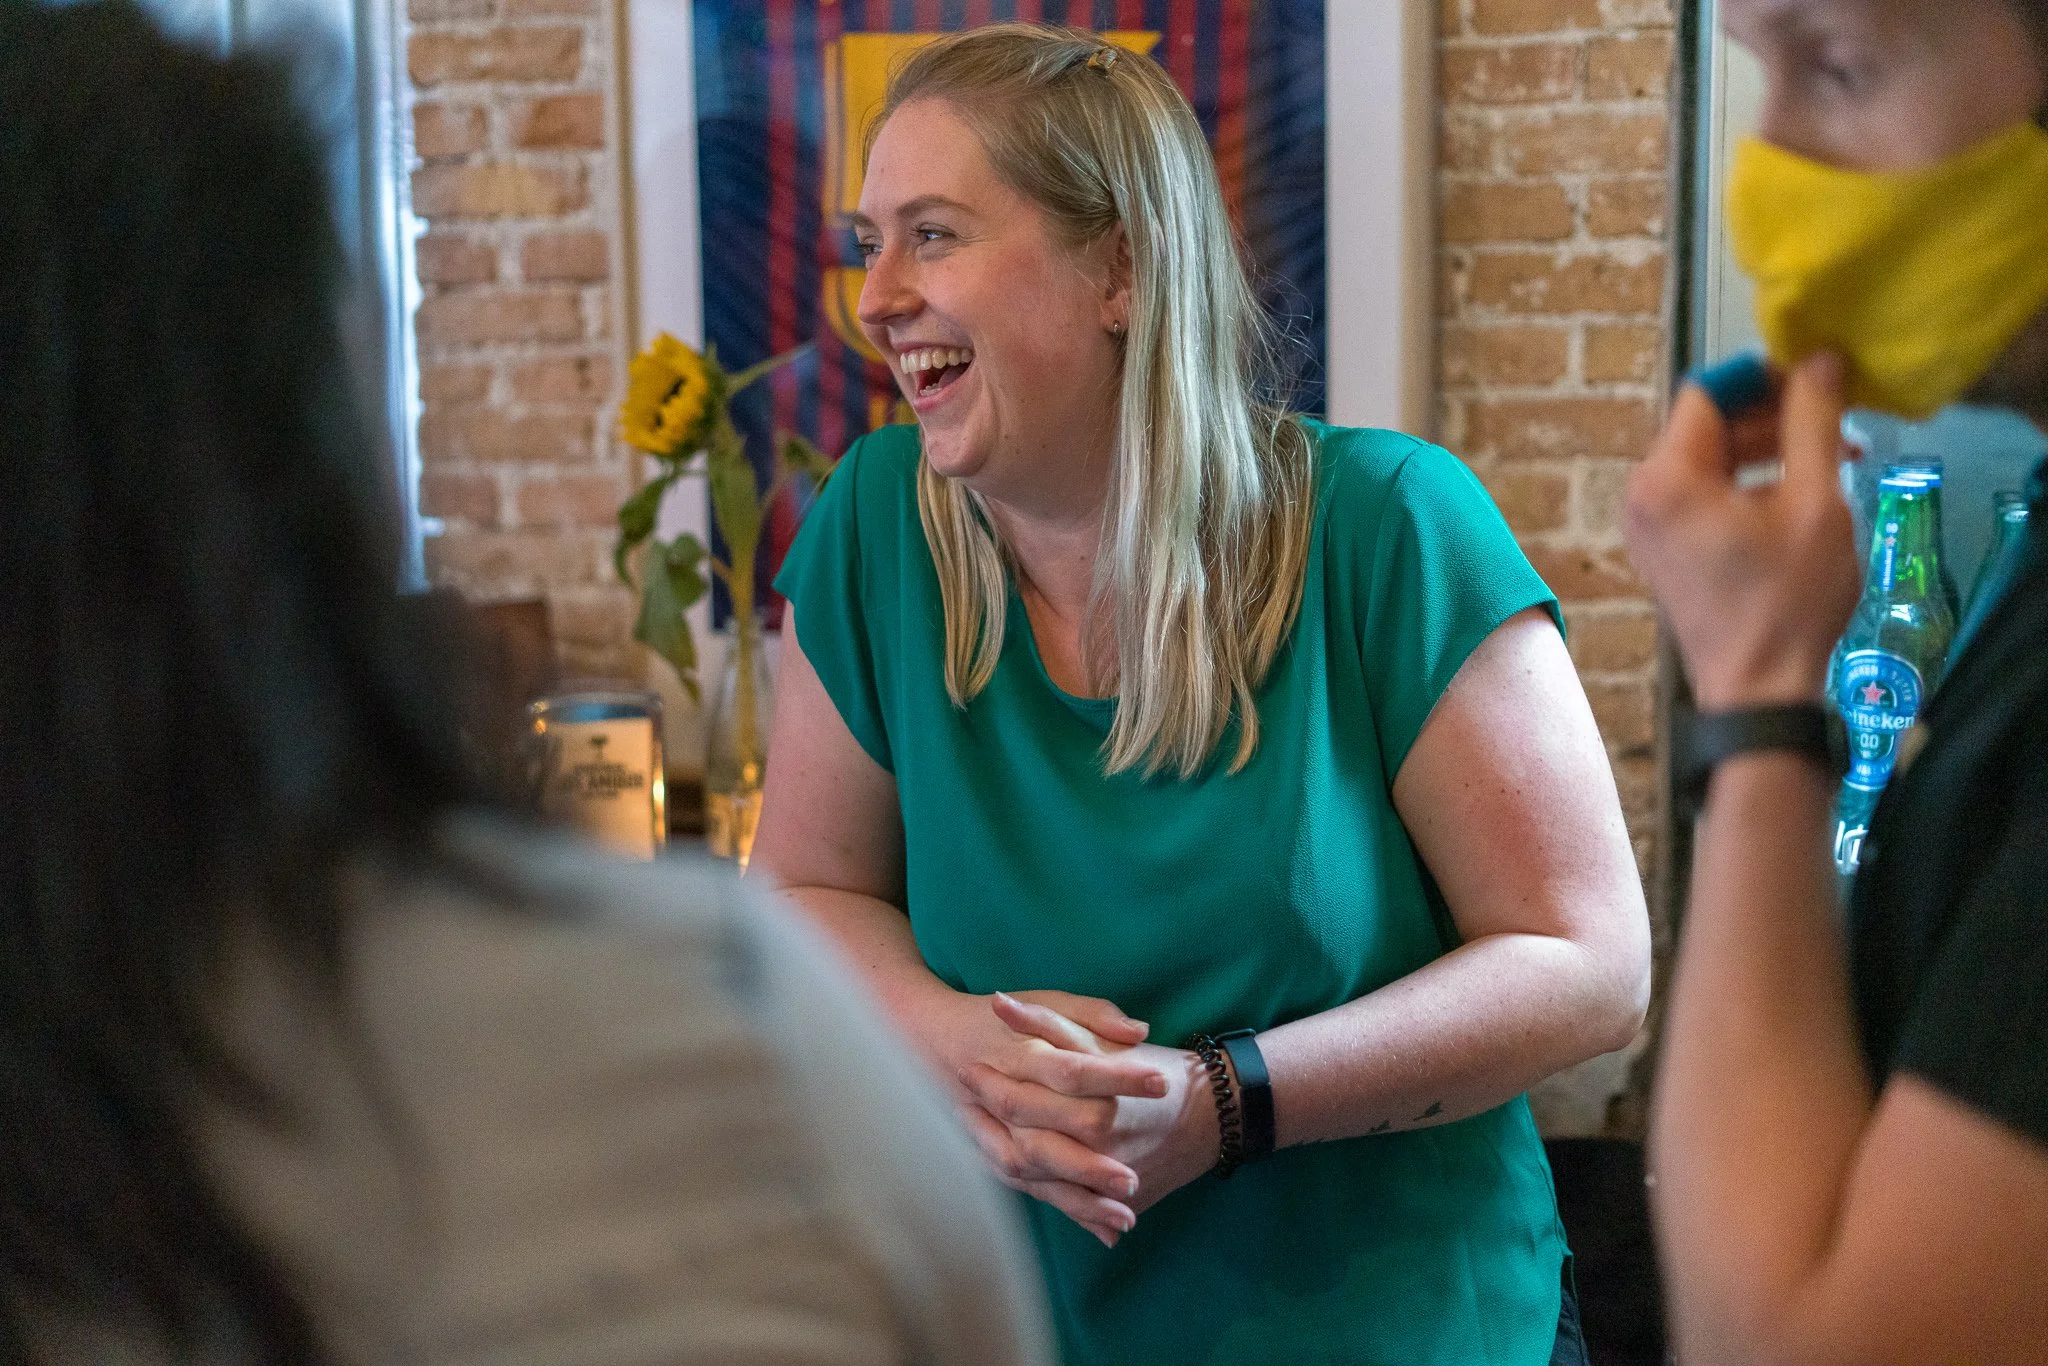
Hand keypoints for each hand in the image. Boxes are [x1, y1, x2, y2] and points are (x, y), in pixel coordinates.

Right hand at [921, 988, 1170, 1247]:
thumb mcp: (1047, 1002)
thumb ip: (1094, 1014)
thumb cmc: (999, 1022)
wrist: (932, 1039)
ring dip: (1076, 1198)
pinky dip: (1065, 1207)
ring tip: (1126, 1216)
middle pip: (1042, 1134)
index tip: (1162, 1085)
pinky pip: (1026, 1186)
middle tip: (1133, 1180)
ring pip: (1030, 1169)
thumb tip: (1140, 1032)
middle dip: (1087, 1162)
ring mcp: (987, 1129)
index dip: (1117, 1077)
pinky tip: (1105, 1231)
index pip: (1072, 1069)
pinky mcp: (988, 1153)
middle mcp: (999, 1094)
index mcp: (1018, 1051)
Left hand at [1624, 353, 1861, 709]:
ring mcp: (1649, 527)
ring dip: (1769, 452)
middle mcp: (1642, 496)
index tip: (1817, 383)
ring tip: (1836, 462)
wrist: (1759, 692)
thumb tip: (1818, 360)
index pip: (1709, 393)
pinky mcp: (1665, 550)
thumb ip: (1813, 423)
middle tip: (1838, 426)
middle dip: (1773, 419)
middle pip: (1708, 427)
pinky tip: (1803, 498)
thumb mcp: (1814, 502)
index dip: (1764, 379)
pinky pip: (1705, 496)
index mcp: (1666, 478)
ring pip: (1711, 461)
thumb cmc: (1787, 600)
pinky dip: (1749, 486)